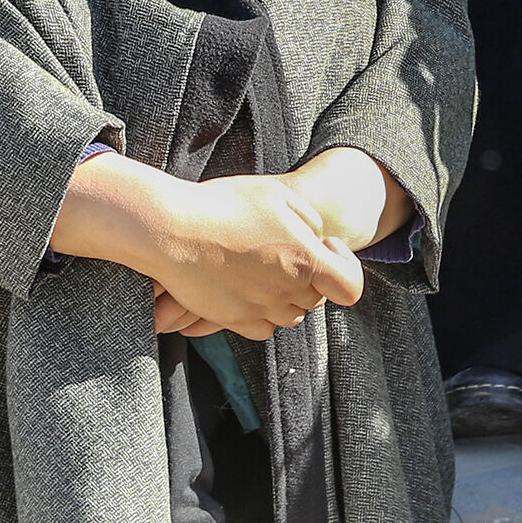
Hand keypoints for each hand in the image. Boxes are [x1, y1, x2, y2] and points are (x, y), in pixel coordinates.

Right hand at [145, 148, 412, 338]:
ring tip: (262, 267)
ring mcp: (259, 310)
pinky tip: (247, 287)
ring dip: (287, 296)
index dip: (344, 266)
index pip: (350, 287)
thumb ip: (309, 220)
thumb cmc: (224, 205)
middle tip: (285, 251)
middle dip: (310, 277)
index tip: (324, 246)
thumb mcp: (277, 195)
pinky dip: (263, 313)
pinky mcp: (233, 321)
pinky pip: (263, 328)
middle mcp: (286, 291)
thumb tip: (318, 238)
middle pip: (316, 298)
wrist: (171, 230)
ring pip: (291, 315)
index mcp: (305, 260)